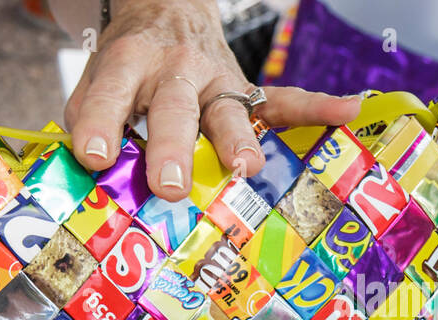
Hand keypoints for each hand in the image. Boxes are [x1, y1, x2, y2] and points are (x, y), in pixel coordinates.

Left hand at [61, 0, 360, 199]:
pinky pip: (284, 100)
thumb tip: (90, 173)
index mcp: (128, 63)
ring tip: (246, 169)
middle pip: (175, 107)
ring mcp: (215, 79)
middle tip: (170, 186)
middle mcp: (175, 69)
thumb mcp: (94, 81)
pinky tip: (348, 111)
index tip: (95, 157)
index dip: (101, 125)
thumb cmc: (126, 66)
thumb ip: (89, 120)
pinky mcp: (245, 90)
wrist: (165, 12)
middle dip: (173, 146)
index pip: (110, 94)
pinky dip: (316, 106)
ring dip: (238, 141)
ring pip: (229, 111)